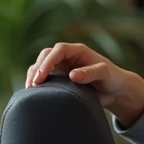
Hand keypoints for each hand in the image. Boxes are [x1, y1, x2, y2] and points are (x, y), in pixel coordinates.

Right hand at [25, 42, 143, 126]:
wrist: (113, 90)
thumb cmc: (111, 78)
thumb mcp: (105, 73)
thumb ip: (91, 73)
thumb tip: (72, 75)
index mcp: (77, 51)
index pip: (58, 50)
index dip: (48, 61)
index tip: (42, 76)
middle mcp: (67, 57)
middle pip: (45, 56)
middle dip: (37, 68)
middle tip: (33, 85)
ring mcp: (61, 67)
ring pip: (41, 65)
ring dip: (33, 75)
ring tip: (30, 90)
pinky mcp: (58, 78)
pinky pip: (43, 77)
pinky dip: (36, 83)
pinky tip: (33, 93)